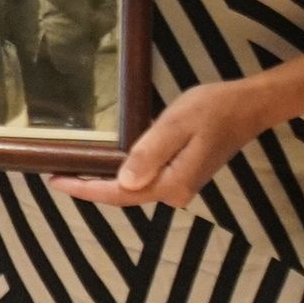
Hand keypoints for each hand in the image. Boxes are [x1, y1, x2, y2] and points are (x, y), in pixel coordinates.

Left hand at [53, 77, 272, 209]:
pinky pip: (145, 180)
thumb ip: (150, 153)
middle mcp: (176, 191)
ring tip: (72, 171)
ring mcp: (180, 185)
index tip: (54, 181)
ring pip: (133, 190)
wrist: (248, 106)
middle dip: (89, 188)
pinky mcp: (182, 174)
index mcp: (173, 182)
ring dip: (104, 184)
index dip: (85, 189)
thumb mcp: (176, 124)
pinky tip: (105, 166)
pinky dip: (122, 176)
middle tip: (55, 174)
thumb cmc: (212, 109)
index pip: (120, 194)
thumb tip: (124, 182)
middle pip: (124, 196)